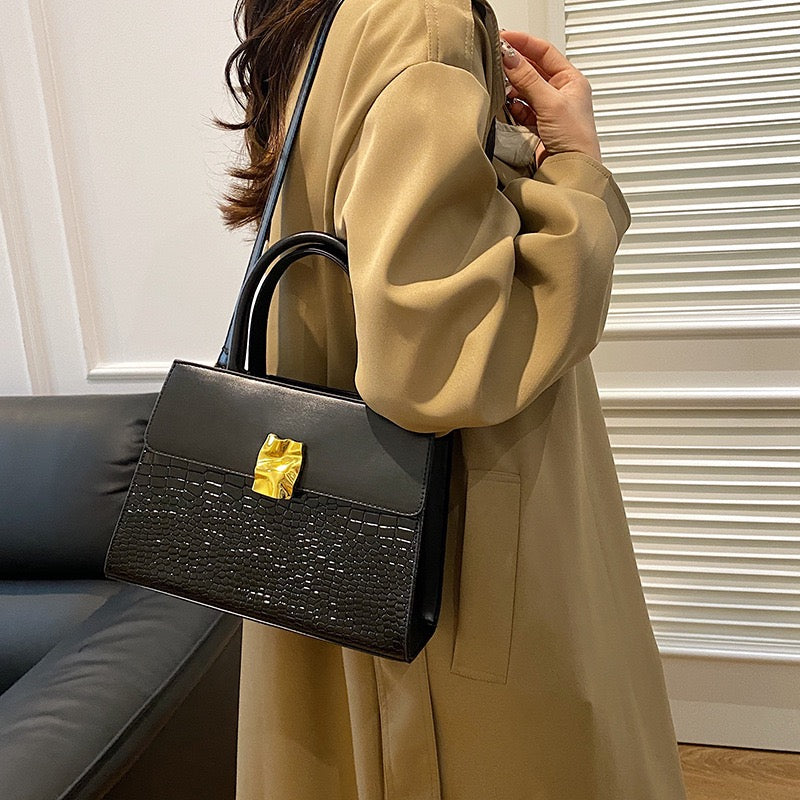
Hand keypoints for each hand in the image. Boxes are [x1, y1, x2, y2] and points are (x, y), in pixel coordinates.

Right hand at [499, 32, 600, 166]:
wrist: (571, 170)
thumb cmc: (576, 140)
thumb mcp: (551, 102)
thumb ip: (528, 78)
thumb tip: (510, 56)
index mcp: (571, 79)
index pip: (544, 51)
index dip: (524, 43)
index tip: (504, 39)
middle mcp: (560, 92)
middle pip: (532, 69)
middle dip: (515, 65)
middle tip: (497, 61)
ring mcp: (547, 109)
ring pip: (524, 89)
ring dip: (512, 87)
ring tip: (502, 86)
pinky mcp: (536, 125)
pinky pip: (520, 108)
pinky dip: (512, 106)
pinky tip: (507, 106)